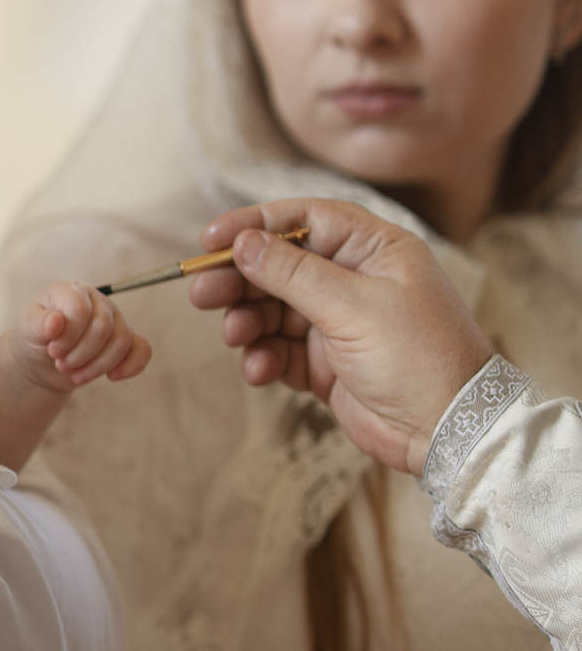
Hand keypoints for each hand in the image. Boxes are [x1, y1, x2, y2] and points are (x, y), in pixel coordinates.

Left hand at [0, 281, 149, 470]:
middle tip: (61, 364)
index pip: (81, 310)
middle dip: (81, 354)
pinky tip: (112, 377)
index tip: (53, 351)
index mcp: (72, 291)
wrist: (43, 359)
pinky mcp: (126, 340)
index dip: (69, 336)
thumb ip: (38, 323)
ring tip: (75, 375)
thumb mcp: (28, 330)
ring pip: (121, 341)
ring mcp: (115, 319)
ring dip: (97, 365)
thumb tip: (56, 322)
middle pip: (103, 328)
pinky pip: (142, 349)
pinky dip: (131, 366)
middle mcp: (98, 301)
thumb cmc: (35, 338)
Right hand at [188, 198, 492, 473]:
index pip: (304, 220)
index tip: (211, 239)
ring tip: (234, 336)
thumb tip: (244, 244)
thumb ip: (292, 272)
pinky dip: (264, 357)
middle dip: (239, 278)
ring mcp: (338, 322)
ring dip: (247, 321)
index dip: (255, 224)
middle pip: (278, 265)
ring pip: (272, 309)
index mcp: (373, 250)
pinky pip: (279, 349)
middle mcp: (354, 280)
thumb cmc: (419, 357)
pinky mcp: (326, 362)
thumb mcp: (353, 305)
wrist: (447, 429)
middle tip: (203, 292)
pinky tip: (261, 369)